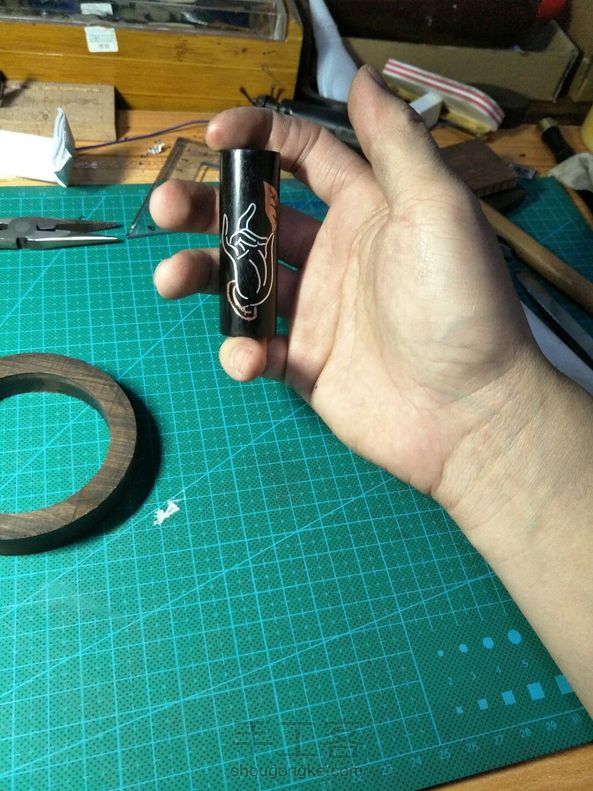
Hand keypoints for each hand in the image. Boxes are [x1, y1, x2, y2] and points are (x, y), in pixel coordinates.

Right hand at [150, 66, 540, 499]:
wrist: (467, 410)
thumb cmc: (455, 303)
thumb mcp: (436, 208)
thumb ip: (396, 143)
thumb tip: (364, 77)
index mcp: (365, 210)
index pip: (303, 158)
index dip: (260, 138)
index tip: (216, 135)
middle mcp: (333, 254)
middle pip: (255, 217)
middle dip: (206, 206)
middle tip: (164, 207)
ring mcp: (315, 311)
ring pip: (241, 281)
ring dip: (199, 274)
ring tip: (168, 278)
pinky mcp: (303, 362)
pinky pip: (256, 348)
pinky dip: (241, 351)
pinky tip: (251, 359)